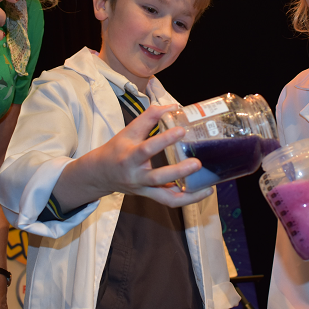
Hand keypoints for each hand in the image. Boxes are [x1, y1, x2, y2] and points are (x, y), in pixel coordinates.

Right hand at [58, 105, 212, 208]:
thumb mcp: (128, 131)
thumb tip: (173, 107)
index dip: (164, 140)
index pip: (147, 148)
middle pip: (157, 178)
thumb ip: (149, 117)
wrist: (100, 174)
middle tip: (197, 163)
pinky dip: (186, 199)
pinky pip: (169, 201)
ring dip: (188, 196)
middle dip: (178, 172)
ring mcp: (143, 189)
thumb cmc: (117, 149)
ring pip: (166, 198)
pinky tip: (202, 192)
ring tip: (208, 188)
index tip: (181, 130)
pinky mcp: (149, 196)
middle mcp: (136, 176)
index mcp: (129, 156)